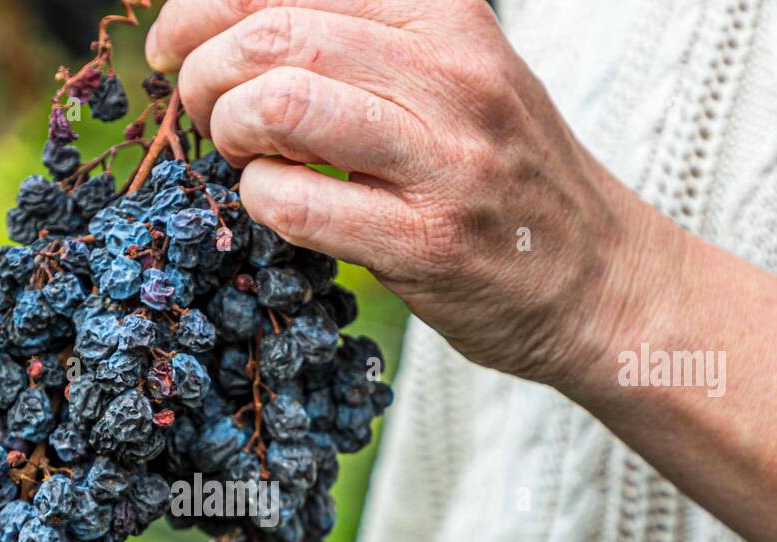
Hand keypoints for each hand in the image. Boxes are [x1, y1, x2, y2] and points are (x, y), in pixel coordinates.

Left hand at [147, 0, 681, 393]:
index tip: (175, 45)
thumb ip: (366, 45)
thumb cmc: (506, 178)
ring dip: (227, 128)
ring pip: (282, 104)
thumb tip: (239, 31)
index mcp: (449, 17)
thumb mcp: (457, 76)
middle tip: (197, 107)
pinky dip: (257, 201)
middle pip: (277, 32)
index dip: (207, 4)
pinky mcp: (427, 245)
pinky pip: (297, 203)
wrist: (601, 280)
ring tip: (235, 152)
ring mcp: (444, 162)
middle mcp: (452, 74)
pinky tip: (270, 205)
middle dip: (204, 69)